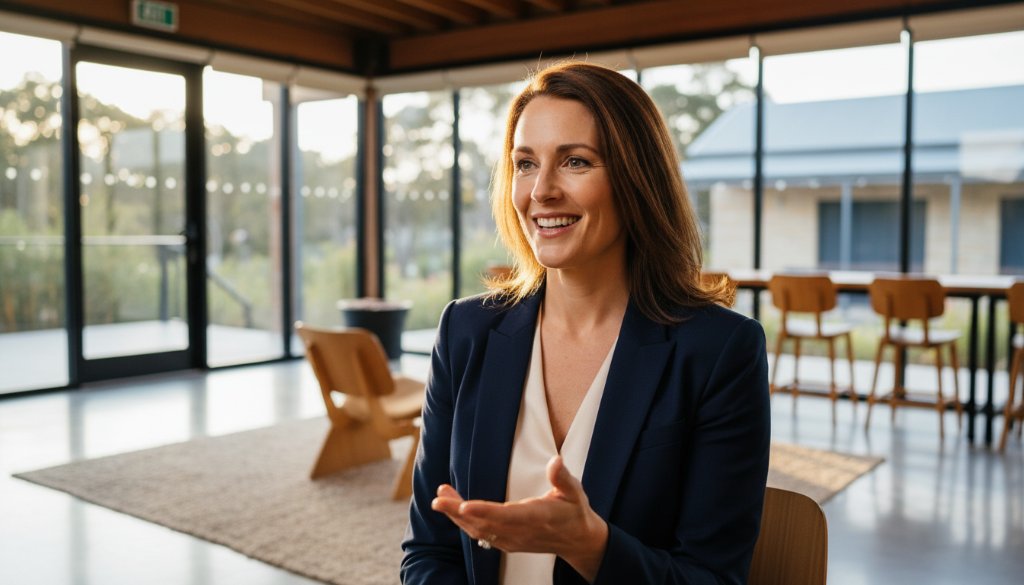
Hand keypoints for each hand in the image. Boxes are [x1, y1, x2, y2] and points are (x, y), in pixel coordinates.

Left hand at [431, 455, 607, 581]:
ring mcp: (512, 540)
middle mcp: (521, 532)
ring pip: (479, 531)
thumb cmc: (574, 511)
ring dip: (457, 516)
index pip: (506, 515)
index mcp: (537, 517)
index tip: (464, 505)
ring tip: (441, 498)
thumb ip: (562, 477)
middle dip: (459, 512)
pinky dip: (465, 524)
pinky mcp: (508, 543)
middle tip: (439, 498)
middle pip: (485, 524)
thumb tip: (556, 461)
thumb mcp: (574, 492)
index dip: (484, 511)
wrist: (578, 541)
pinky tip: (454, 510)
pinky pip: (482, 536)